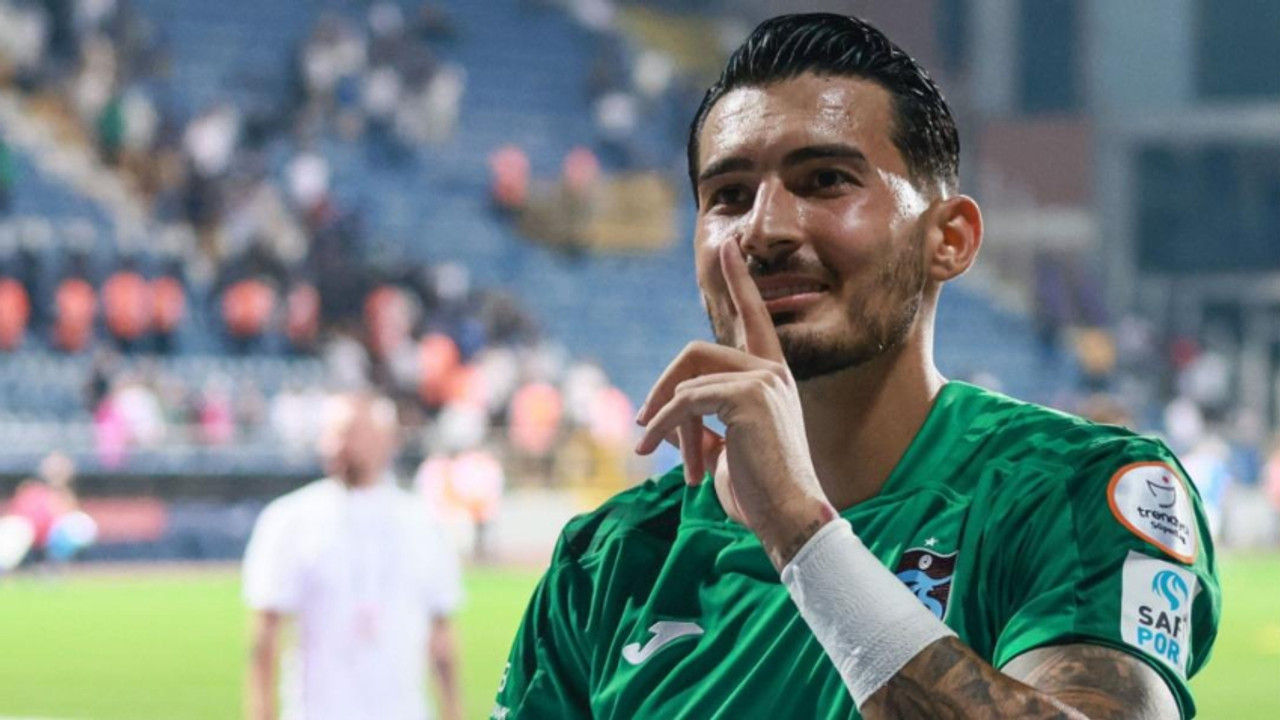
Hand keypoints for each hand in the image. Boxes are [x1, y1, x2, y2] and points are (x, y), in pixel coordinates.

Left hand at [635, 241, 835, 567]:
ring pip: (687, 382)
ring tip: (663, 459)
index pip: (753, 318)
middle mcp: (771, 371)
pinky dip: (662, 427)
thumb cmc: (759, 494)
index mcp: (771, 378)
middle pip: (696, 352)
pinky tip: (655, 452)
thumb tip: (666, 418)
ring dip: (664, 423)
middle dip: (662, 388)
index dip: (738, 281)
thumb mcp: (725, 450)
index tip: (728, 246)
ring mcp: (763, 380)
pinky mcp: (749, 397)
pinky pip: (685, 402)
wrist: (788, 519)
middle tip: (643, 427)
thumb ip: (704, 422)